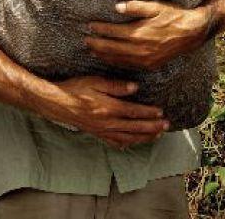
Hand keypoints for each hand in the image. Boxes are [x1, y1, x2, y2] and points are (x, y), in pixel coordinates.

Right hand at [54, 75, 168, 148]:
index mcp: (108, 108)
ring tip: (157, 135)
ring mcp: (102, 131)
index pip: (134, 112)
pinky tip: (134, 142)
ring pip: (128, 138)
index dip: (148, 113)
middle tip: (166, 126)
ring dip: (144, 137)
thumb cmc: (76, 88)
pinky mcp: (97, 134)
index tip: (161, 112)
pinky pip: (116, 143)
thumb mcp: (95, 81)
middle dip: (152, 127)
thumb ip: (116, 85)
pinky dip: (128, 144)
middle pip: (135, 127)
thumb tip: (135, 88)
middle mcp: (107, 123)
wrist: (58, 104)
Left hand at [85, 0, 209, 70]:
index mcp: (138, 33)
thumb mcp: (155, 6)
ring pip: (118, 59)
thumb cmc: (172, 16)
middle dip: (97, 44)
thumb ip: (135, 7)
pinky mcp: (150, 65)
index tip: (89, 26)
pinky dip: (116, 62)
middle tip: (85, 40)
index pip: (113, 32)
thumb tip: (117, 8)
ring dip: (104, 55)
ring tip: (92, 50)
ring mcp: (145, 59)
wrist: (191, 32)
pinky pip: (128, 65)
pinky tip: (110, 60)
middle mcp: (139, 49)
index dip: (100, 29)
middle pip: (112, 48)